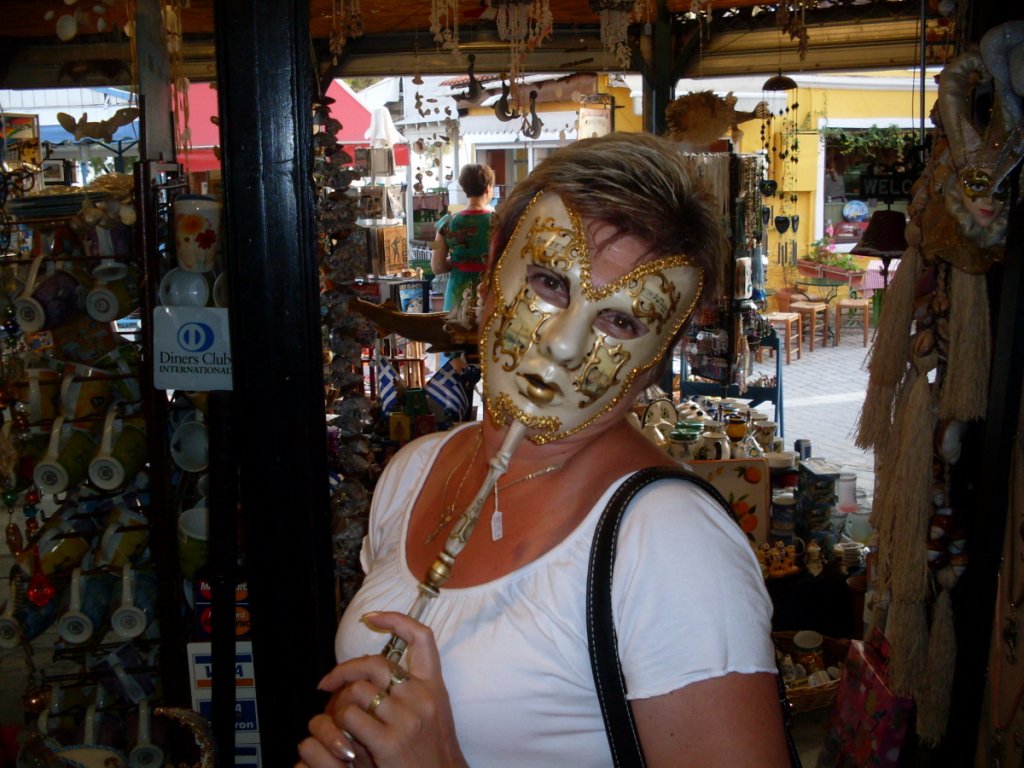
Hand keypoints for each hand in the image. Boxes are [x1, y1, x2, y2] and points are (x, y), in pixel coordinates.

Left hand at [296, 611, 467, 767]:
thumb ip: (412, 688)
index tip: (372, 617)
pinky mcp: (389, 742)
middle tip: (328, 681)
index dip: (396, 619)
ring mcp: (406, 719)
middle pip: (376, 663)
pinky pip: (351, 716)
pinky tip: (343, 732)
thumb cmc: (431, 748)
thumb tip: (376, 669)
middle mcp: (421, 697)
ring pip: (359, 690)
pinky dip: (341, 721)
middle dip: (345, 669)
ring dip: (343, 702)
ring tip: (339, 715)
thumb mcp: (432, 710)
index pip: (422, 638)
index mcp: (434, 686)